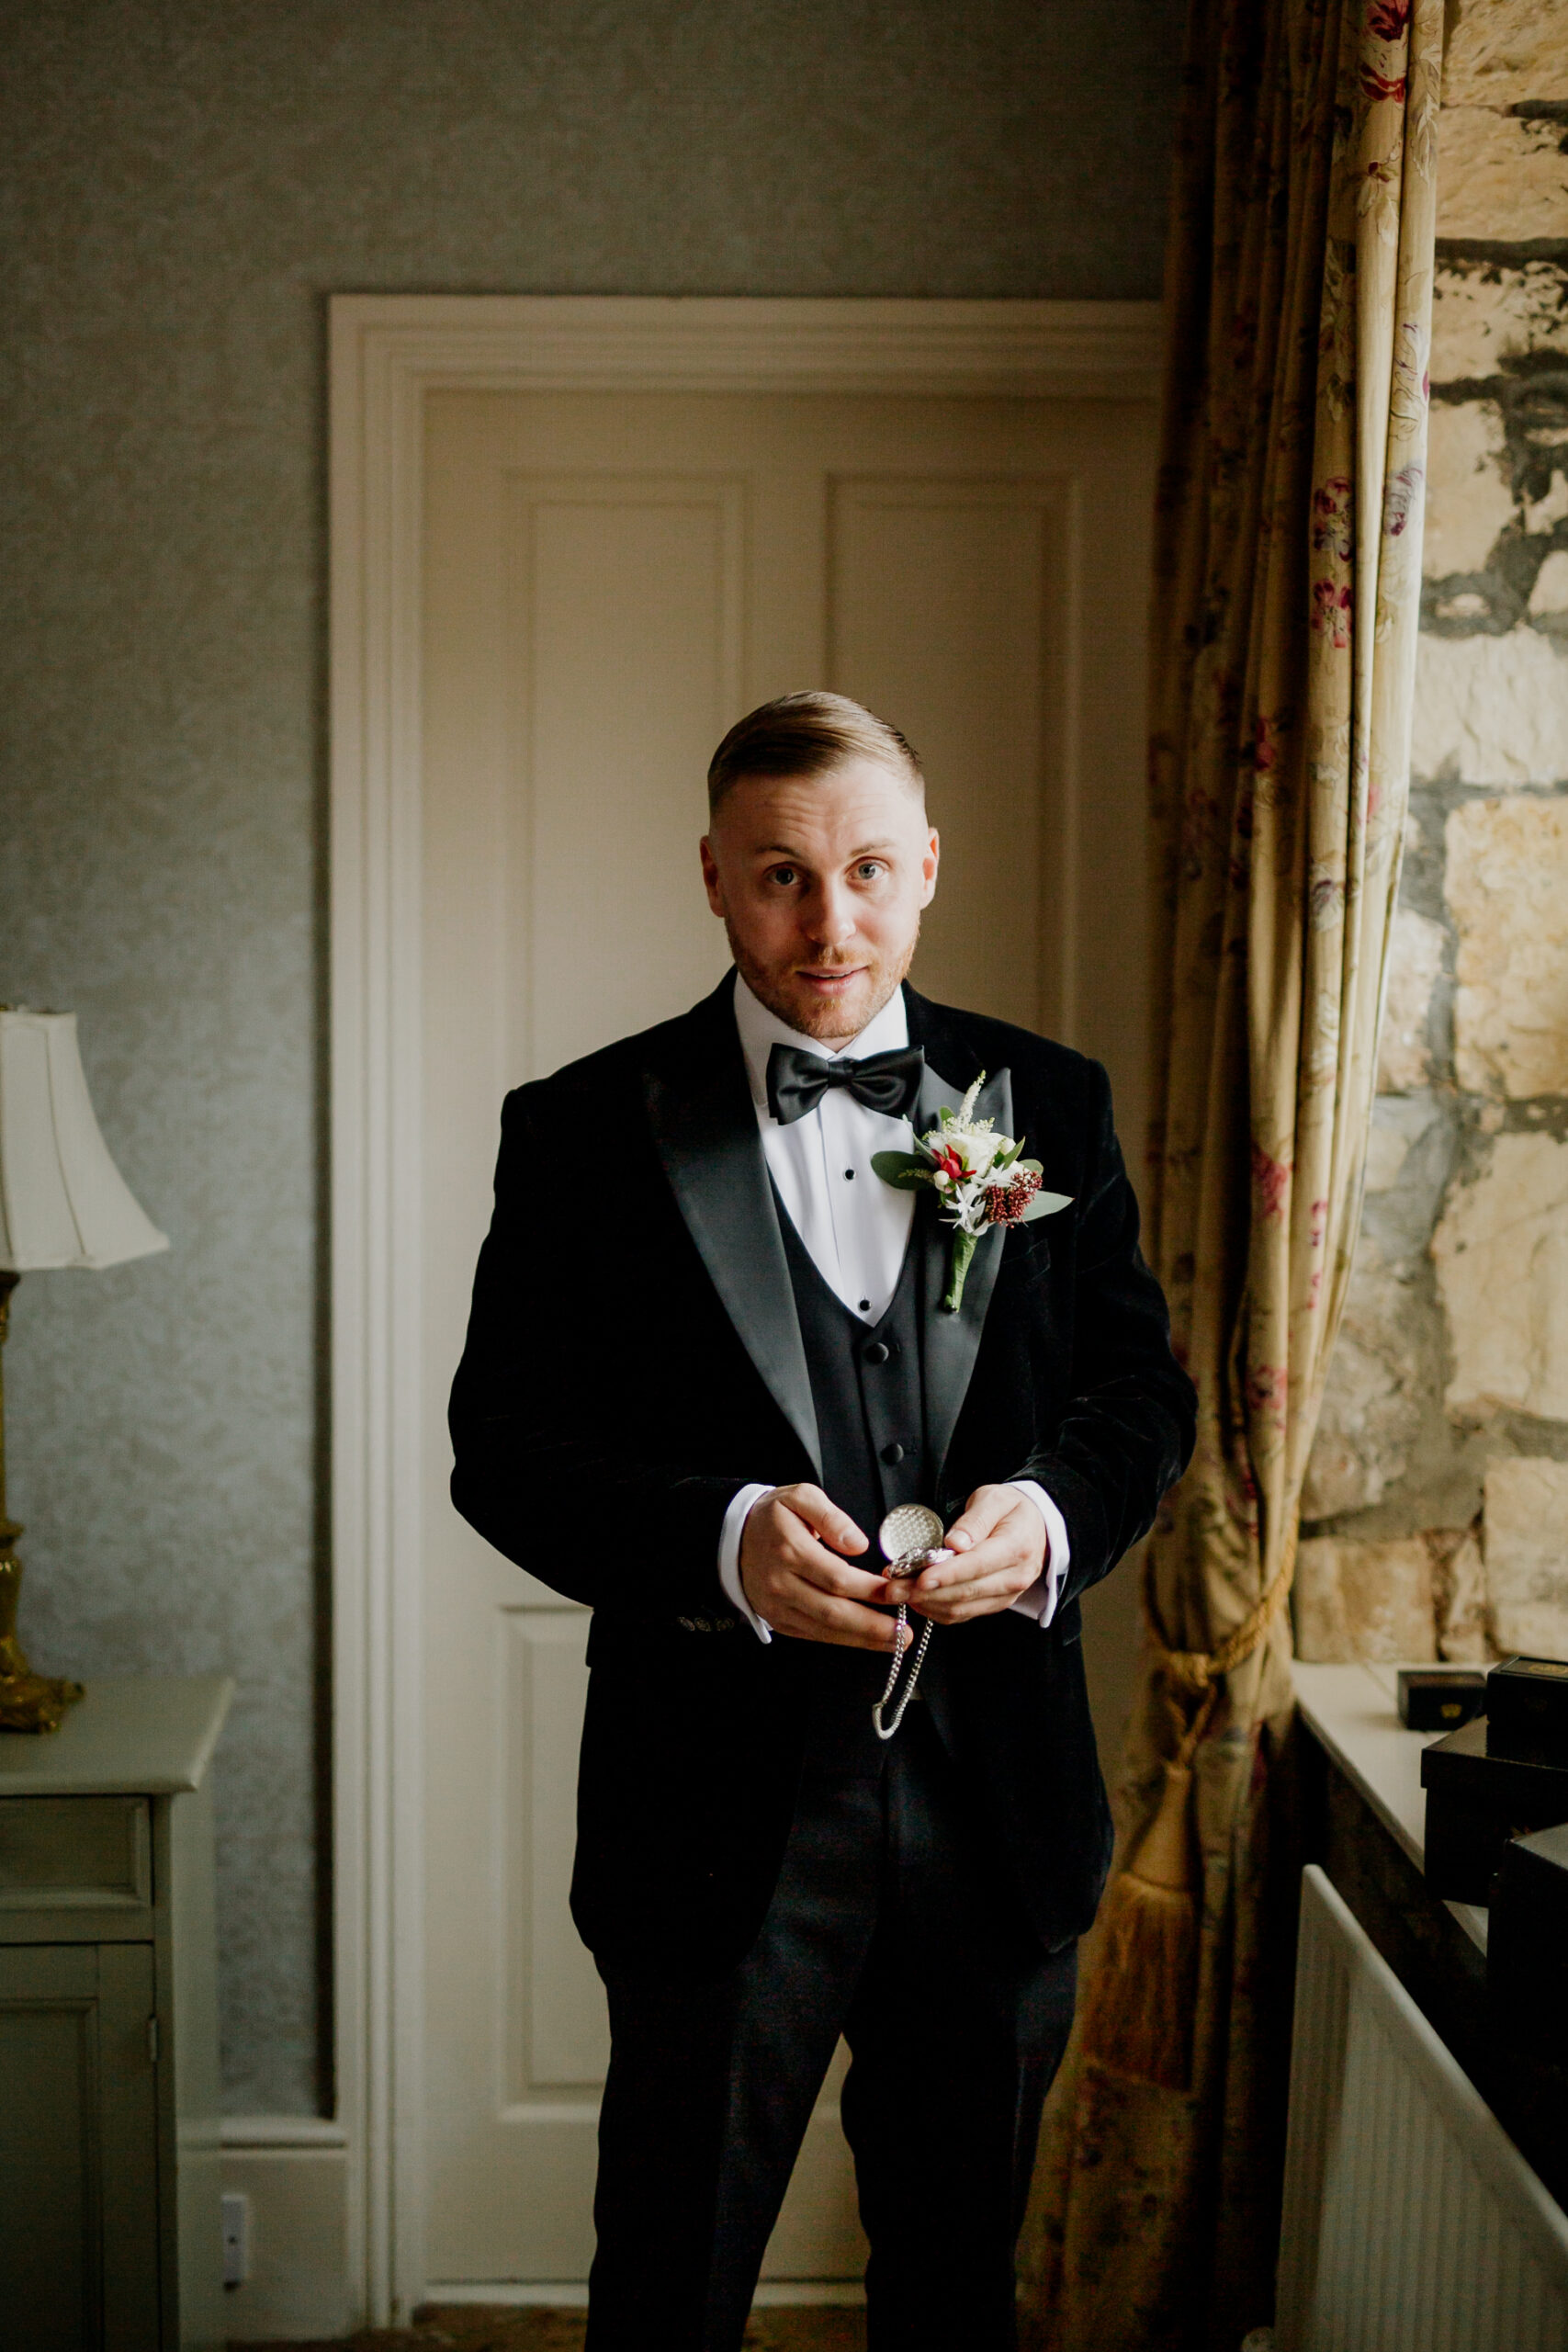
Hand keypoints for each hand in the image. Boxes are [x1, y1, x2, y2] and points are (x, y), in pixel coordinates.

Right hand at [739, 1484, 909, 1652]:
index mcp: (790, 1550)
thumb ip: (831, 1517)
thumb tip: (858, 1545)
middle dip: (872, 1626)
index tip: (897, 1593)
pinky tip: (867, 1640)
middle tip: (904, 1634)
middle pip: (832, 1611)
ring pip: (824, 1629)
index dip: (869, 1590)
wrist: (733, 1537)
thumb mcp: (801, 1497)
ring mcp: (777, 1606)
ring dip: (862, 1639)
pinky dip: (842, 1640)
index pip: (836, 1577)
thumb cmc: (773, 1516)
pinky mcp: (778, 1619)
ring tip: (895, 1641)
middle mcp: (781, 1583)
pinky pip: (813, 1635)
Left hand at [903, 1485, 1045, 1625]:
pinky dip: (936, 1610)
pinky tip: (917, 1599)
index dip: (947, 1574)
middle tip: (893, 1587)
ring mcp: (1006, 1595)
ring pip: (961, 1608)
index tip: (919, 1577)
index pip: (977, 1565)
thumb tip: (956, 1543)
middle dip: (925, 1592)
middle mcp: (1014, 1577)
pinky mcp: (994, 1604)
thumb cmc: (1012, 1509)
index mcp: (1016, 1547)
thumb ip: (976, 1519)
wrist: (1036, 1527)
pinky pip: (963, 1614)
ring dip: (926, 1603)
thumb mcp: (995, 1499)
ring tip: (898, 1592)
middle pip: (965, 1592)